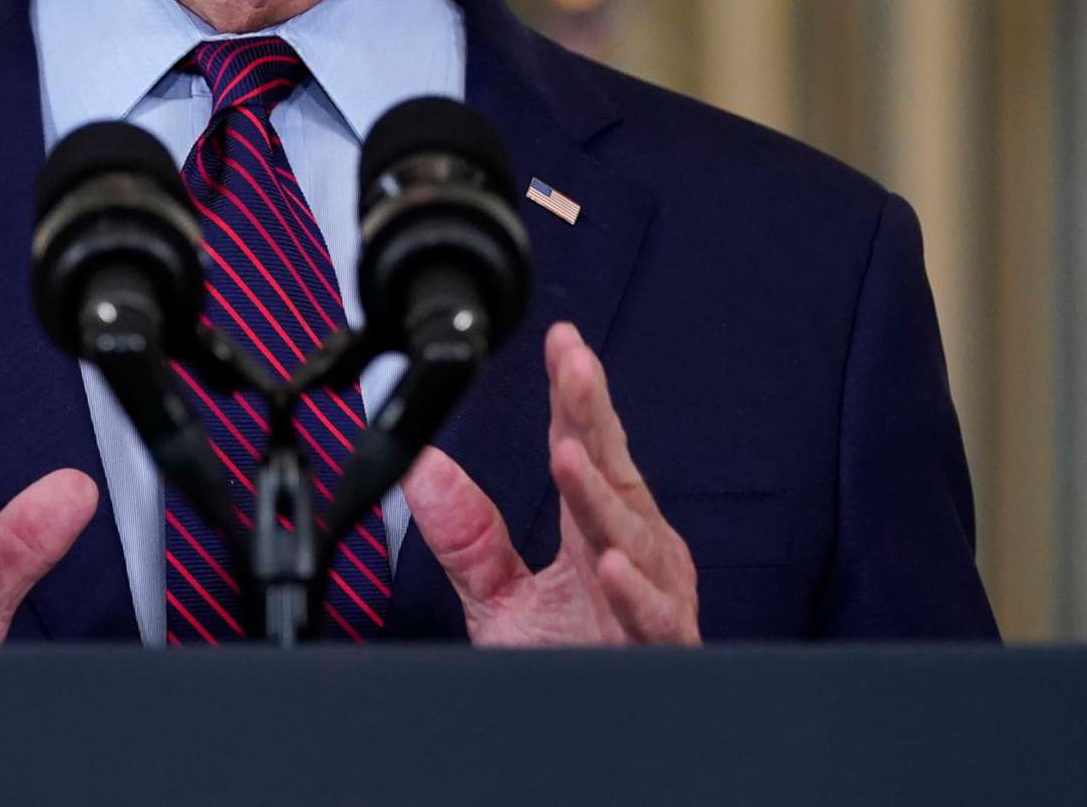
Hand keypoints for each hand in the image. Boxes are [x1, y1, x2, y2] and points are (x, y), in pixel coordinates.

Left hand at [401, 321, 700, 645]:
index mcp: (600, 528)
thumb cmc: (571, 663)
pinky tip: (612, 563)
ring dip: (600, 497)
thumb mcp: (503, 599)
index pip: (586, 447)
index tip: (561, 341)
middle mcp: (634, 550)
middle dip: (593, 417)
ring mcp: (652, 596)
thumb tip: (423, 468)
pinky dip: (635, 590)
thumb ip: (469, 536)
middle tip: (574, 365)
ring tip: (570, 456)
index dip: (574, 394)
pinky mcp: (662, 646)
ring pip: (633, 537)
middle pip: (613, 472)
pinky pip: (653, 616)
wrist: (592, 744)